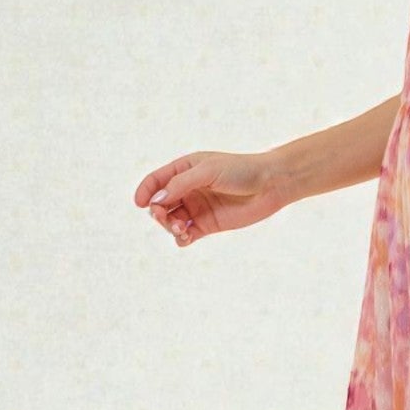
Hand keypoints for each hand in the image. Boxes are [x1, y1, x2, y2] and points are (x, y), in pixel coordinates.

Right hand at [133, 150, 285, 246]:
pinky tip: (185, 237)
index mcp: (184, 170)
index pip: (156, 181)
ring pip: (170, 221)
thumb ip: (181, 184)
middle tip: (165, 218)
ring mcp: (197, 208)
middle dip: (157, 213)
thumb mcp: (207, 171)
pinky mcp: (207, 225)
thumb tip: (157, 201)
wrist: (270, 185)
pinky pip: (185, 235)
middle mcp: (187, 189)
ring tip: (180, 228)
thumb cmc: (240, 170)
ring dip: (168, 227)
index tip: (140, 204)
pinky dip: (180, 239)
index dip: (144, 192)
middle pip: (160, 204)